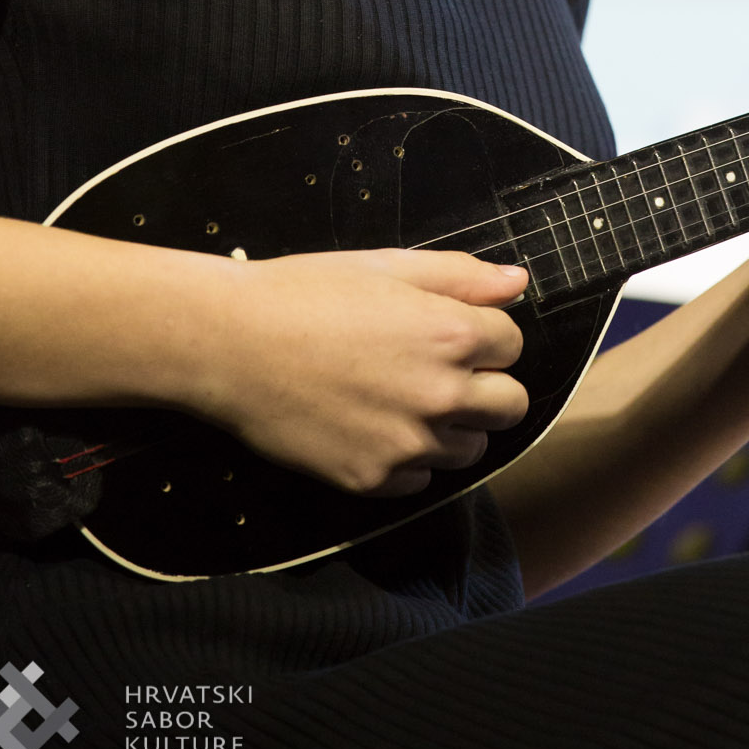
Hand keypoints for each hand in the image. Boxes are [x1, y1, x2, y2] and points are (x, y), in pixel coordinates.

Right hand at [197, 248, 529, 496]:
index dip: (485, 334)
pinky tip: (374, 426)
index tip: (451, 330)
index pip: (513, 344)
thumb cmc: (306, 293)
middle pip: (510, 405)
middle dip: (487, 385)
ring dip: (452, 426)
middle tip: (440, 370)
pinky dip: (408, 459)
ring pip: (470, 448)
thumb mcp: (388, 266)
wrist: (231, 345)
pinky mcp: (373, 481)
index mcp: (451, 334)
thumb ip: (462, 276)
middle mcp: (441, 395)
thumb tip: (518, 283)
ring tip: (404, 398)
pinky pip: (420, 481)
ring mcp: (408, 445)